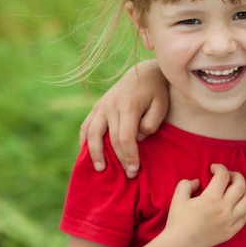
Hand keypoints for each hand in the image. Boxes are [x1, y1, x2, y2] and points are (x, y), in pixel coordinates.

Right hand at [79, 59, 168, 177]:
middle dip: (118, 159)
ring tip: (101, 169)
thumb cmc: (156, 91)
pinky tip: (86, 153)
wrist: (144, 71)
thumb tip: (137, 139)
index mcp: (129, 106)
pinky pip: (86, 125)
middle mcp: (111, 106)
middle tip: (128, 175)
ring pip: (92, 133)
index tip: (134, 170)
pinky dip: (84, 140)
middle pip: (110, 139)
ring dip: (94, 153)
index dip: (129, 156)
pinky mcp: (97, 106)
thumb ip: (150, 124)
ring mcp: (102, 106)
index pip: (126, 138)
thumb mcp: (161, 105)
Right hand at [143, 163, 245, 246]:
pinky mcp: (231, 232)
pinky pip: (244, 217)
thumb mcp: (178, 198)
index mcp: (211, 199)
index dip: (219, 167)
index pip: (223, 176)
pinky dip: (243, 209)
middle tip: (228, 175)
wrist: (180, 245)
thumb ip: (187, 184)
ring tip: (236, 189)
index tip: (213, 168)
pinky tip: (235, 206)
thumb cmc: (178, 221)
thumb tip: (198, 181)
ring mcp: (229, 221)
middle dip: (236, 175)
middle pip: (241, 185)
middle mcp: (224, 209)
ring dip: (244, 191)